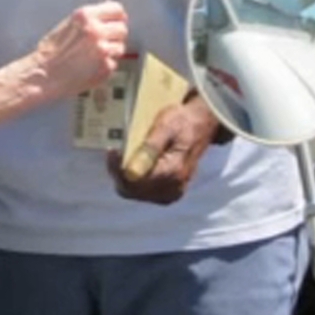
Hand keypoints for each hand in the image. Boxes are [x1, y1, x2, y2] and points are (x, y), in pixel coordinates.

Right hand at [33, 1, 128, 97]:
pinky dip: (105, 66)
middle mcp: (96, 30)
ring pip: (120, 47)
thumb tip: (107, 12)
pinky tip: (90, 67)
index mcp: (86, 16)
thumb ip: (90, 18)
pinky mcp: (106, 66)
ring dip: (111, 52)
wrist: (43, 75)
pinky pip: (113, 64)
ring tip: (94, 57)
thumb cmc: (51, 52)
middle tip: (104, 42)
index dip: (117, 17)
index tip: (116, 21)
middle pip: (122, 28)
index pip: (117, 9)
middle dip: (115, 35)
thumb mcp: (68, 25)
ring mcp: (103, 49)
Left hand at [106, 95, 222, 205]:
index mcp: (173, 172)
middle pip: (132, 190)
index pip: (134, 181)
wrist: (201, 124)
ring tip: (121, 157)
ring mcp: (172, 193)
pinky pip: (143, 192)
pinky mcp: (170, 193)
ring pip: (135, 193)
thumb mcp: (165, 126)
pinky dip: (133, 180)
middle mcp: (173, 188)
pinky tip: (132, 165)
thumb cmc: (182, 121)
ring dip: (124, 176)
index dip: (118, 168)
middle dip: (118, 172)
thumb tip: (131, 171)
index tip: (113, 150)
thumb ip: (149, 149)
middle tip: (114, 152)